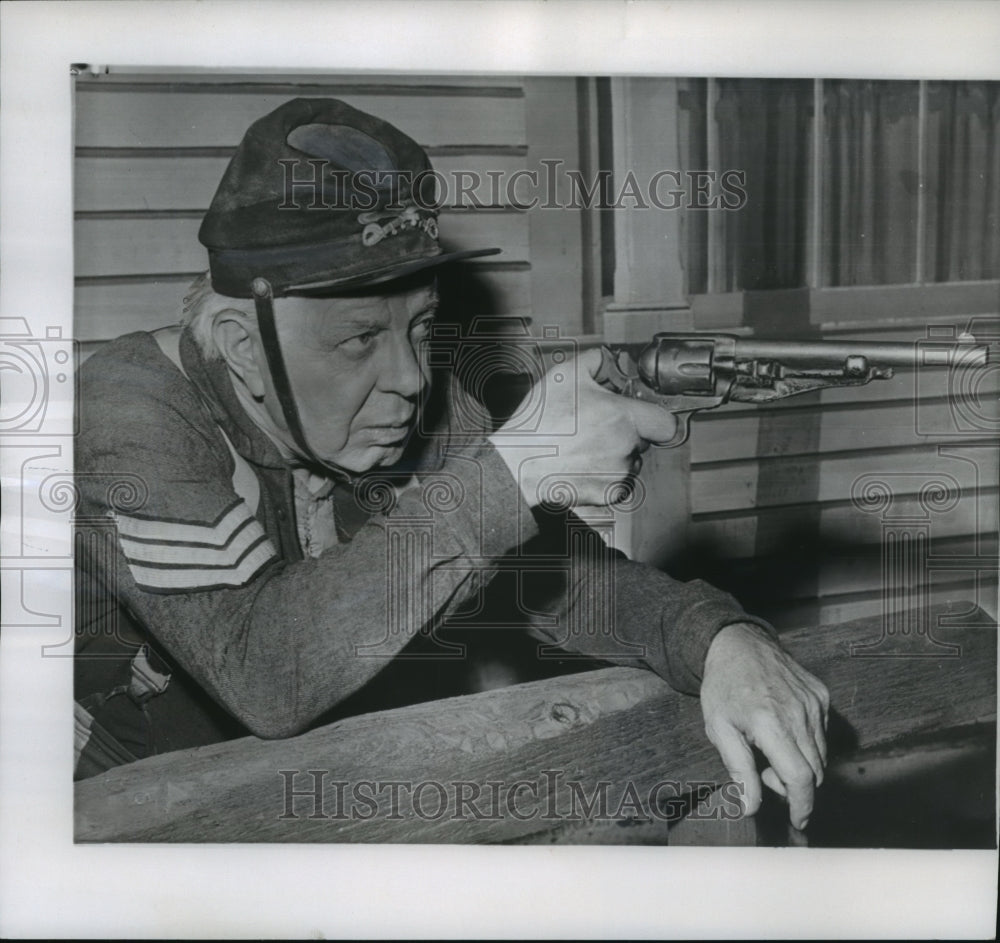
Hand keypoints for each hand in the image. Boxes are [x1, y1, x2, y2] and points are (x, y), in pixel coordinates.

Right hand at [488, 348, 676, 507]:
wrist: (517, 465)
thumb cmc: (538, 424)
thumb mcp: (564, 375)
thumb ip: (595, 360)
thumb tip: (609, 358)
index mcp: (623, 417)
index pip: (666, 424)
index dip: (655, 419)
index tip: (642, 417)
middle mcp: (626, 447)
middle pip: (643, 442)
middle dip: (626, 434)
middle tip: (597, 428)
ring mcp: (618, 474)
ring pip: (629, 464)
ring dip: (615, 456)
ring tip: (583, 448)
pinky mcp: (607, 495)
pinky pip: (617, 484)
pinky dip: (604, 477)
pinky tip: (581, 465)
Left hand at [700, 622, 829, 830]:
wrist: (738, 645)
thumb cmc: (724, 687)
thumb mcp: (718, 728)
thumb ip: (738, 770)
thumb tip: (750, 808)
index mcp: (770, 723)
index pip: (800, 777)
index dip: (802, 805)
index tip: (799, 821)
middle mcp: (799, 713)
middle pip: (815, 771)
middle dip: (794, 786)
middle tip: (765, 773)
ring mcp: (814, 703)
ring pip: (821, 755)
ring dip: (801, 765)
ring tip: (770, 749)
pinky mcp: (822, 695)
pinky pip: (823, 734)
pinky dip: (808, 744)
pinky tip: (784, 731)